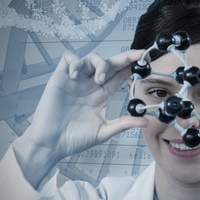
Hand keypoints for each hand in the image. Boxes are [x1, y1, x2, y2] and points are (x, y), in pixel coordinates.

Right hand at [13, 50, 148, 185]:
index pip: (120, 75)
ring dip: (100, 63)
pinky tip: (76, 75)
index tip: (146, 60)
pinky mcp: (60, 78)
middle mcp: (91, 85)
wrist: (52, 143)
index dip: (132, 66)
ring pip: (91, 58)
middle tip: (137, 56)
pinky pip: (68, 58)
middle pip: (110, 63)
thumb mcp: (104, 131)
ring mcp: (76, 80)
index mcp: (102, 95)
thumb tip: (147, 121)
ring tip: (100, 80)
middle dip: (125, 57)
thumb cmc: (76, 138)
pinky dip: (74, 62)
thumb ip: (124, 123)